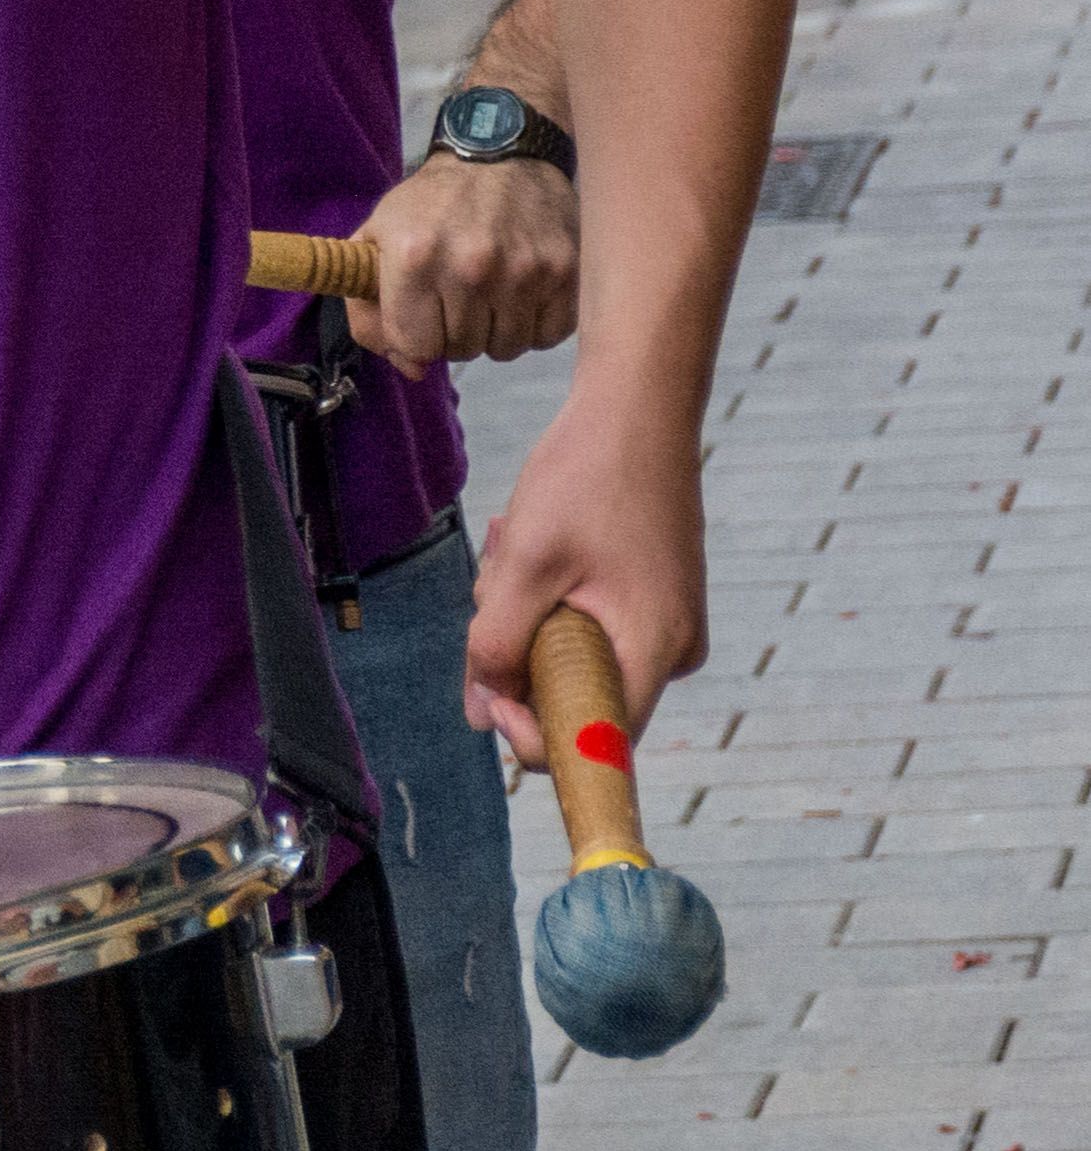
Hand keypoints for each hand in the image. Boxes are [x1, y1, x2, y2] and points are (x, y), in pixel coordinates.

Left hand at [350, 152, 579, 371]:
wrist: (501, 155)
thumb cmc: (432, 203)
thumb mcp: (377, 238)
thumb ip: (370, 308)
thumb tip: (409, 368)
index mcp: (414, 257)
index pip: (414, 345)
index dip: (414, 340)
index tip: (421, 320)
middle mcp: (470, 267)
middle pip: (461, 350)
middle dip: (453, 333)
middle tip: (456, 298)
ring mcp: (523, 271)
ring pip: (505, 348)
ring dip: (494, 331)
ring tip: (489, 294)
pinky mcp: (565, 273)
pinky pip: (548, 337)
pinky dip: (534, 325)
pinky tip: (520, 294)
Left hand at [464, 396, 706, 762]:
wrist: (636, 407)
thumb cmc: (586, 478)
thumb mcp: (525, 566)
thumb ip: (496, 645)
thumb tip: (480, 713)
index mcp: (654, 653)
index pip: (592, 743)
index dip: (527, 731)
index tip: (487, 685)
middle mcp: (671, 651)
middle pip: (569, 695)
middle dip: (515, 647)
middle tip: (503, 577)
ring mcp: (663, 624)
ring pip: (565, 653)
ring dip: (522, 610)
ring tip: (519, 542)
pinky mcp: (649, 600)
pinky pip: (581, 623)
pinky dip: (543, 591)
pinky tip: (532, 539)